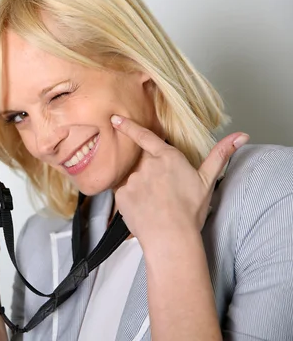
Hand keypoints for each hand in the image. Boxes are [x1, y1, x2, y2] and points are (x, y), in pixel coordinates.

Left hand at [110, 114, 248, 243]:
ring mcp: (133, 179)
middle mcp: (147, 164)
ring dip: (140, 188)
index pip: (145, 136)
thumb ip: (220, 155)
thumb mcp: (208, 180)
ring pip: (133, 179)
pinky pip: (124, 194)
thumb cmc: (190, 210)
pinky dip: (131, 200)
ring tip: (154, 205)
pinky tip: (144, 210)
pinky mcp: (122, 194)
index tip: (115, 119)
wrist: (172, 237)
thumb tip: (241, 135)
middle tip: (161, 194)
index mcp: (168, 157)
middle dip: (149, 175)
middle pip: (142, 163)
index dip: (128, 126)